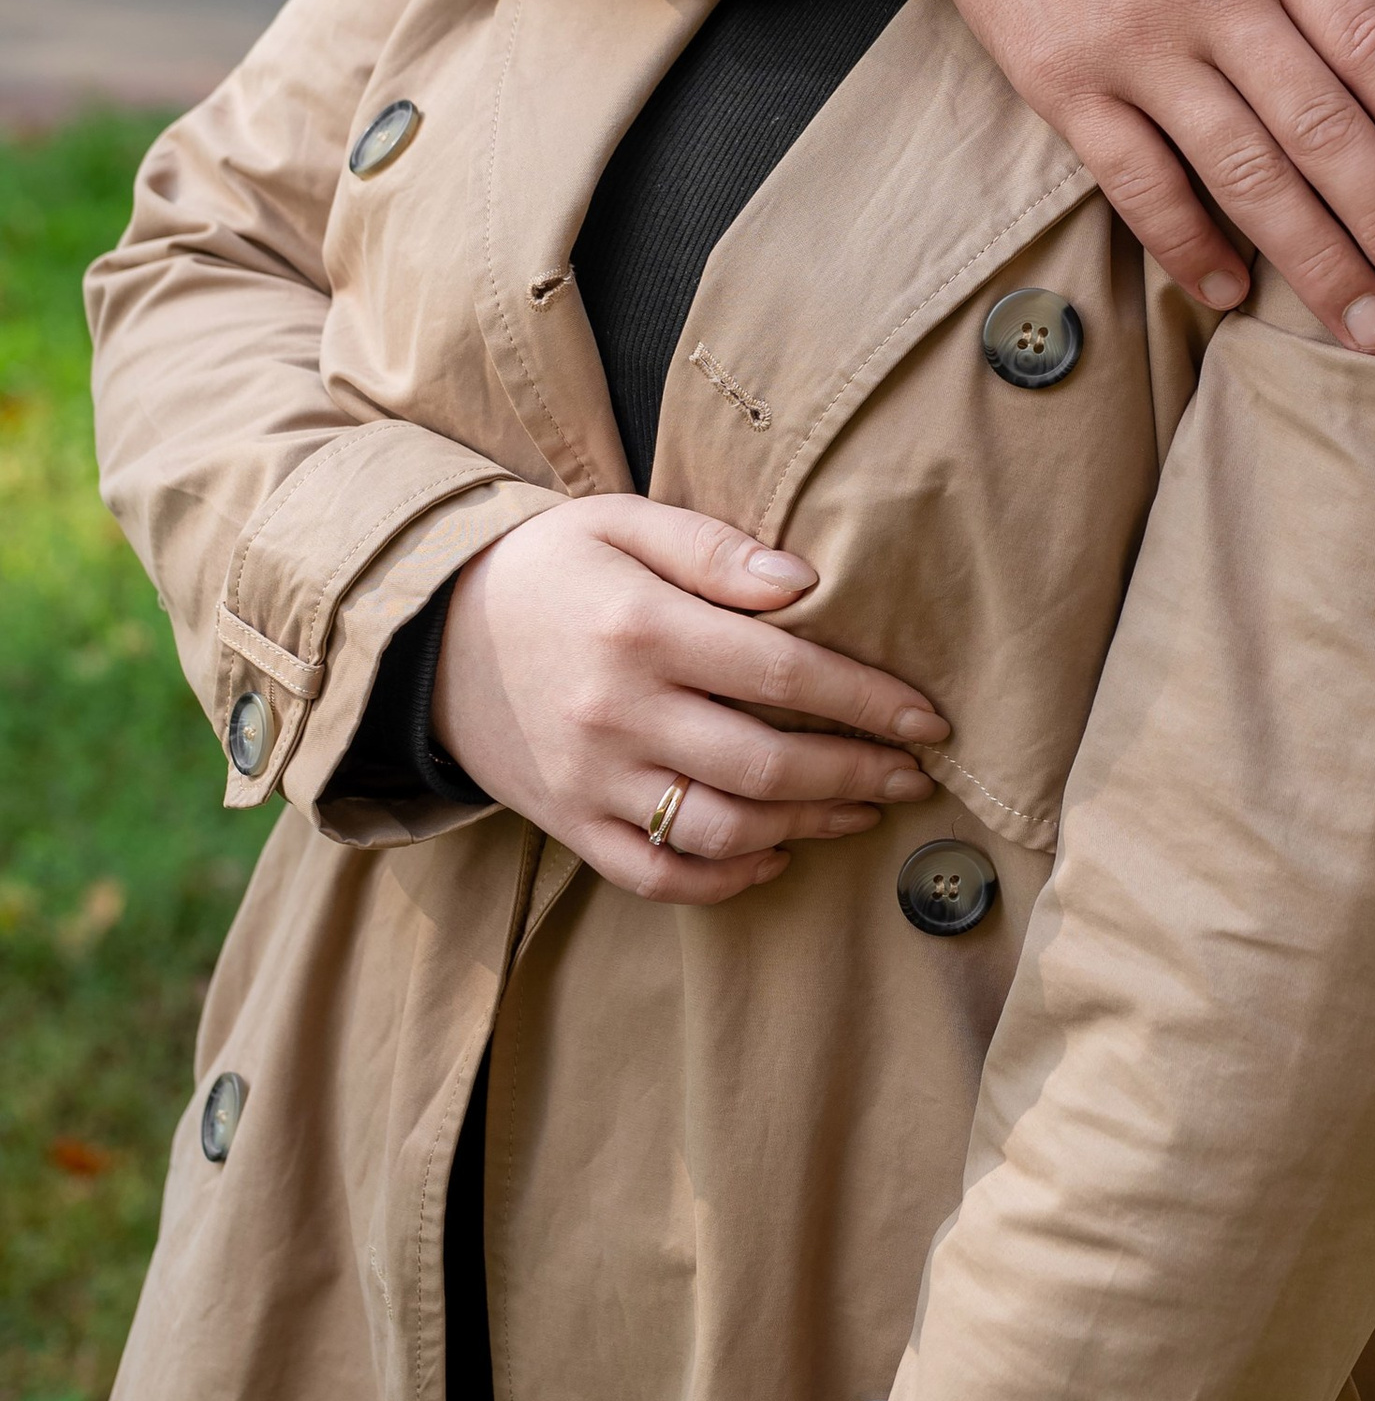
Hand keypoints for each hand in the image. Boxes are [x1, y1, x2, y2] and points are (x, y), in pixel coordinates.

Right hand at [433, 498, 949, 907]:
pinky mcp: (568, 824)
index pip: (783, 674)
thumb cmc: (547, 566)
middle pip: (765, 764)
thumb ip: (715, 548)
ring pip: (720, 829)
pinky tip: (773, 854)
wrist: (424, 634)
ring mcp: (592, 779)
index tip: (925, 716)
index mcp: (642, 628)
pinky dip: (724, 878)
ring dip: (806, 828)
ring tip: (861, 811)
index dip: (867, 700)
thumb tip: (805, 583)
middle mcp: (619, 712)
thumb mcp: (622, 522)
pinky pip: (656, 875)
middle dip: (857, 774)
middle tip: (913, 774)